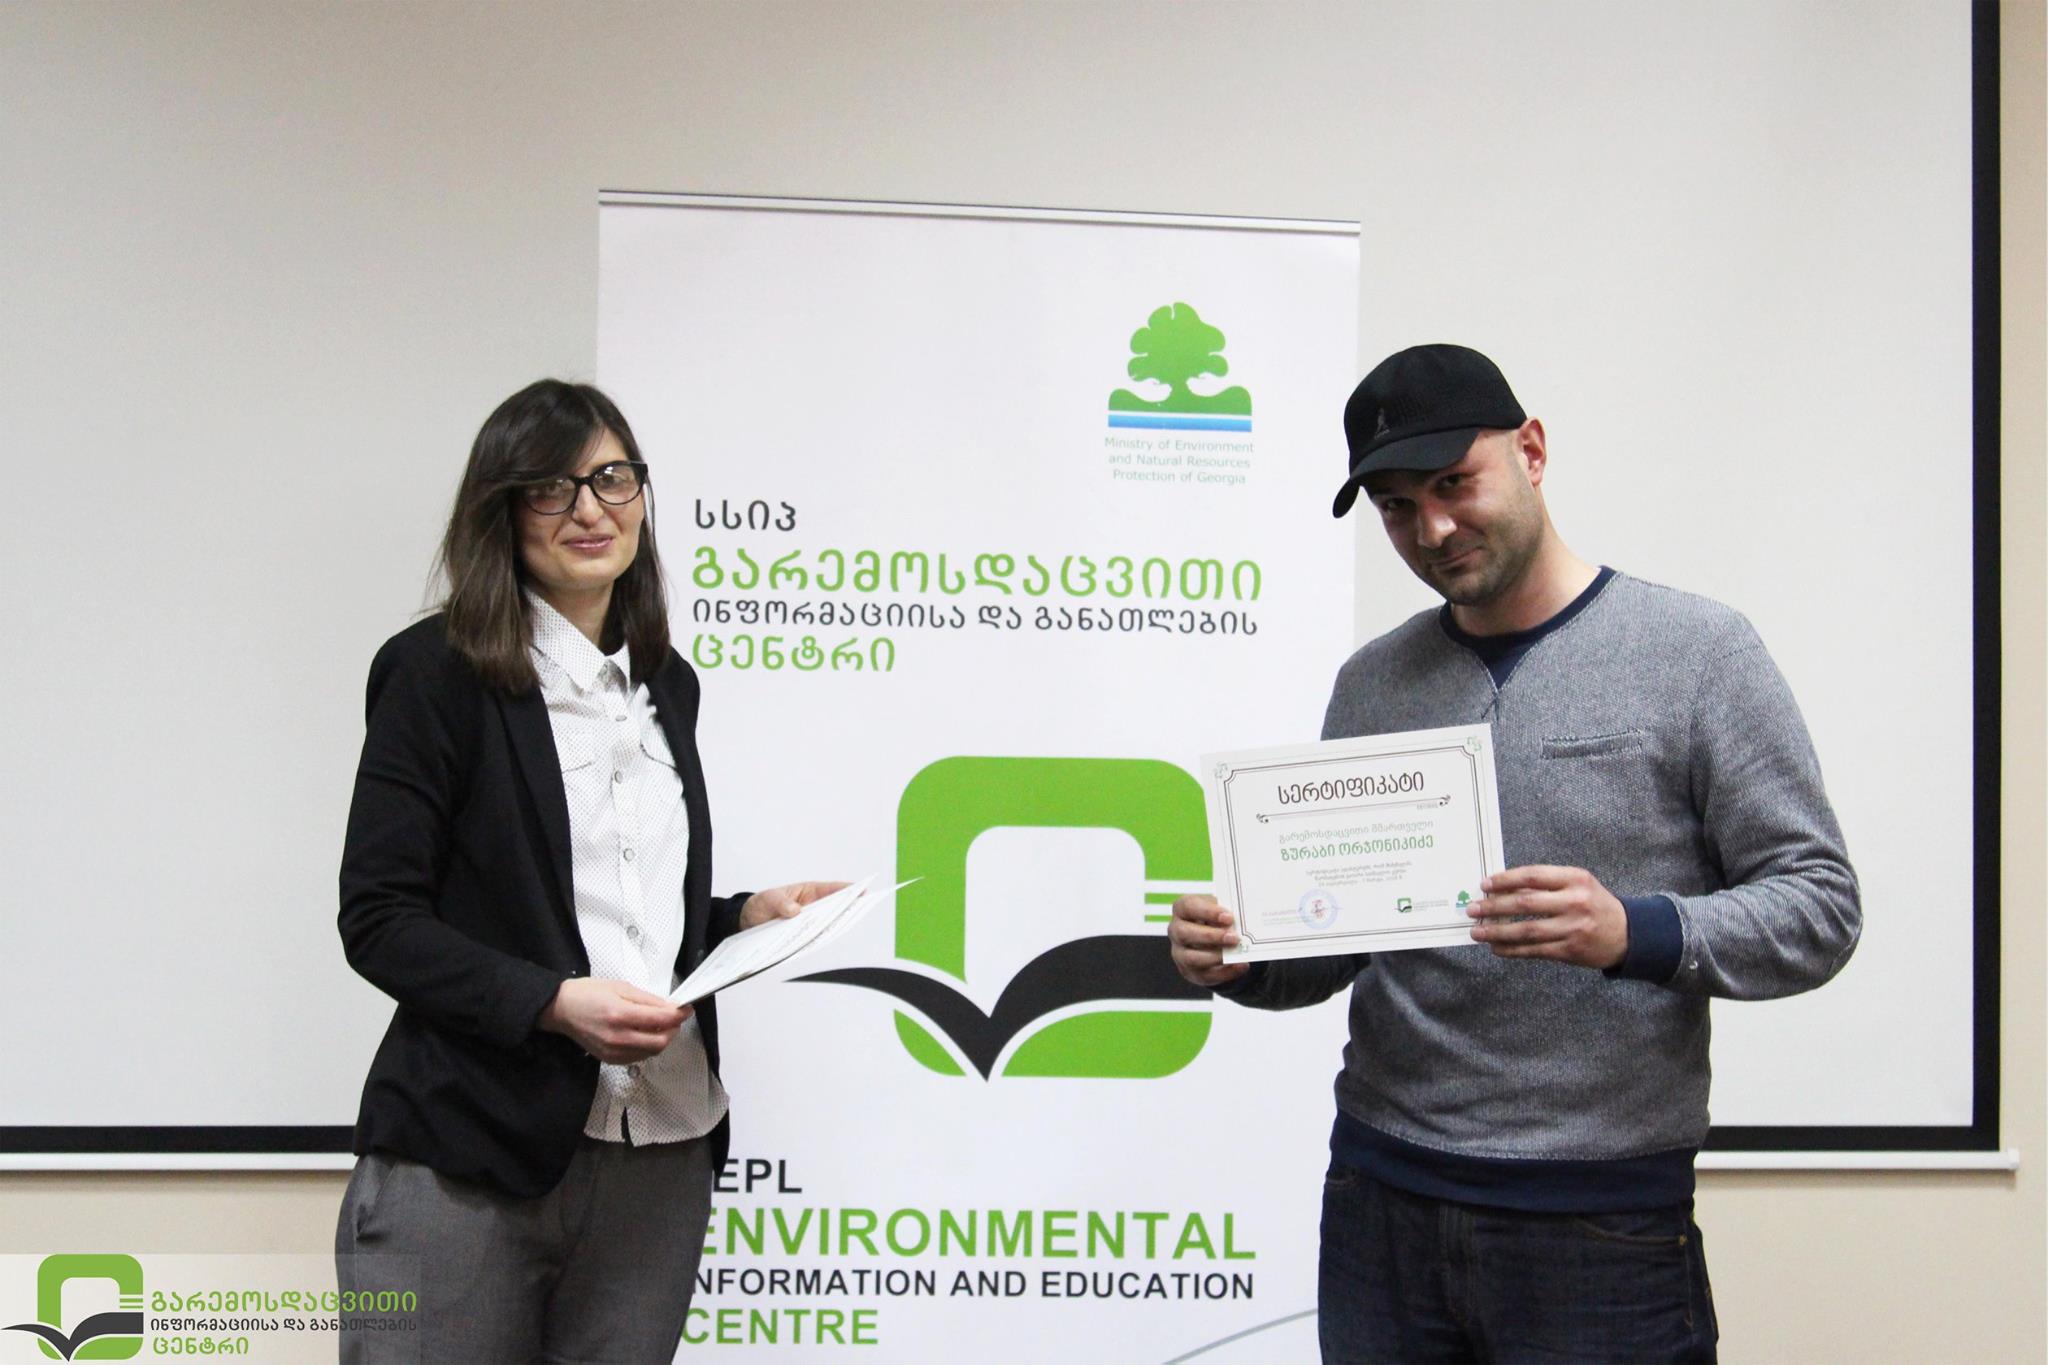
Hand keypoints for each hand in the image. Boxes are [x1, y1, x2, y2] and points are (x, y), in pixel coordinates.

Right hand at [539, 977, 689, 1062]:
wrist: (561, 1010)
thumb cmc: (588, 994)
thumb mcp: (621, 987)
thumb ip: (648, 1000)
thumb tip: (670, 1007)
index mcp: (620, 1014)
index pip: (661, 1020)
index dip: (679, 1015)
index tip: (686, 1008)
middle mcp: (618, 1037)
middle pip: (661, 1042)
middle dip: (673, 1029)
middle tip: (675, 1018)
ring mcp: (613, 1051)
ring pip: (652, 1052)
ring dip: (662, 1039)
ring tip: (660, 1025)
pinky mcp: (610, 1059)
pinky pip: (639, 1057)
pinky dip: (648, 1047)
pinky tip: (645, 1035)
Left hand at [739, 880, 852, 929]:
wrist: (747, 920)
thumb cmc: (761, 904)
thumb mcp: (768, 899)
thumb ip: (781, 903)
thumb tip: (795, 911)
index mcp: (808, 892)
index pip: (831, 889)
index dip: (847, 890)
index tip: (861, 891)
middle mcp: (812, 907)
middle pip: (834, 908)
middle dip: (847, 908)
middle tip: (857, 911)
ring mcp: (808, 922)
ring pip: (826, 924)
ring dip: (833, 925)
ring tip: (842, 927)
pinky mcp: (802, 935)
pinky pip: (814, 937)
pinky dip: (819, 938)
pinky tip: (821, 940)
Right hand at [1168, 894, 1250, 988]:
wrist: (1213, 940)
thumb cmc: (1215, 919)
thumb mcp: (1219, 911)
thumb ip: (1226, 913)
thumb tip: (1242, 921)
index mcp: (1182, 909)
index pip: (1188, 907)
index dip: (1208, 912)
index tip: (1228, 917)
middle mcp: (1176, 931)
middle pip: (1185, 933)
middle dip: (1210, 936)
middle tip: (1233, 938)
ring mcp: (1180, 953)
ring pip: (1191, 958)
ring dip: (1215, 956)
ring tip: (1235, 952)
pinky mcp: (1190, 972)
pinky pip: (1205, 975)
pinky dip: (1225, 972)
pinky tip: (1241, 965)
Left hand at [1467, 865, 1628, 968]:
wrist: (1627, 934)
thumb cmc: (1594, 904)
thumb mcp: (1578, 885)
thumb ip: (1546, 884)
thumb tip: (1503, 889)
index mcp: (1576, 879)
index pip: (1532, 876)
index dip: (1505, 880)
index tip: (1484, 885)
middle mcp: (1575, 902)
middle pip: (1525, 904)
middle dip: (1494, 907)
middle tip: (1472, 909)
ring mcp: (1573, 928)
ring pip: (1526, 931)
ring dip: (1497, 932)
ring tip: (1477, 932)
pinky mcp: (1570, 951)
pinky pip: (1534, 951)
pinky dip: (1512, 950)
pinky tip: (1496, 948)